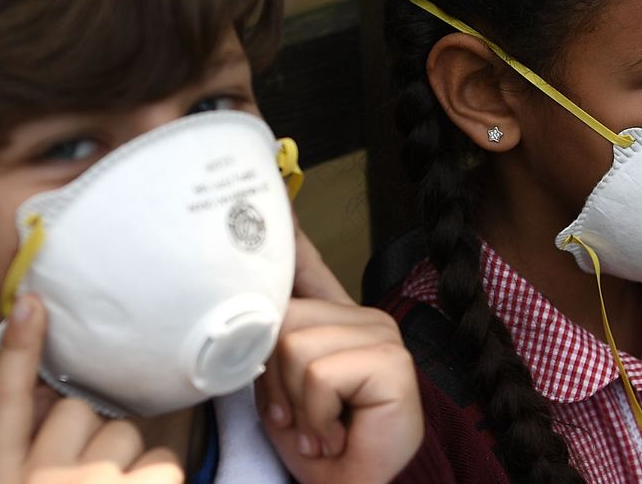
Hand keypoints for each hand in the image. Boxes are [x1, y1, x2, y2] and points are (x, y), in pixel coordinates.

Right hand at [0, 294, 184, 483]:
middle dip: (90, 433)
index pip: (3, 403)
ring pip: (124, 432)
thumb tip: (46, 394)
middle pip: (77, 410)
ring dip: (127, 458)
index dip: (17, 350)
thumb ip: (30, 449)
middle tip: (90, 479)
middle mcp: (38, 481)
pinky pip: (163, 458)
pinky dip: (159, 477)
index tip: (31, 302)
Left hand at [256, 228, 422, 483]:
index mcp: (338, 318)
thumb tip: (248, 286)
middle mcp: (366, 317)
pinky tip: (335, 433)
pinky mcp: (392, 363)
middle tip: (297, 417)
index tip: (273, 194)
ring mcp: (384, 337)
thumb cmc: (317, 447)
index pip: (308, 263)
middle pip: (284, 317)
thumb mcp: (280, 387)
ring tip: (317, 428)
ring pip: (296, 345)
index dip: (287, 232)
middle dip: (273, 378)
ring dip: (294, 404)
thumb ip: (274, 337)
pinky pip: (319, 374)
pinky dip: (314, 416)